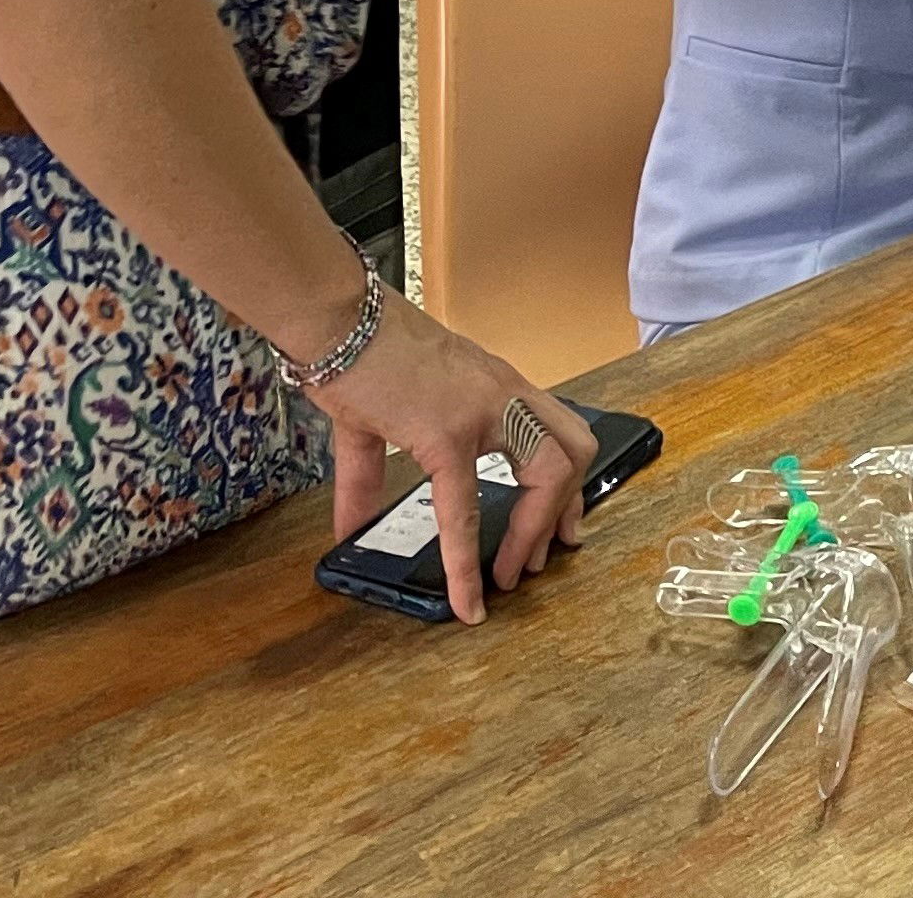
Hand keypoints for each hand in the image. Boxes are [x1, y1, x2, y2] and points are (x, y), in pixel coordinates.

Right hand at [311, 286, 598, 626]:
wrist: (337, 318)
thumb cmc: (360, 353)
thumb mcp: (381, 417)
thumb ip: (368, 478)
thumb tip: (348, 532)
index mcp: (497, 389)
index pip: (556, 435)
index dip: (565, 488)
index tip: (561, 531)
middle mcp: (504, 397)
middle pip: (574, 449)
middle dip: (567, 508)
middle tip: (548, 553)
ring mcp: (481, 412)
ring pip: (549, 470)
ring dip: (537, 530)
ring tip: (514, 571)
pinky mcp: (445, 432)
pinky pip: (464, 507)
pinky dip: (466, 560)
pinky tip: (464, 595)